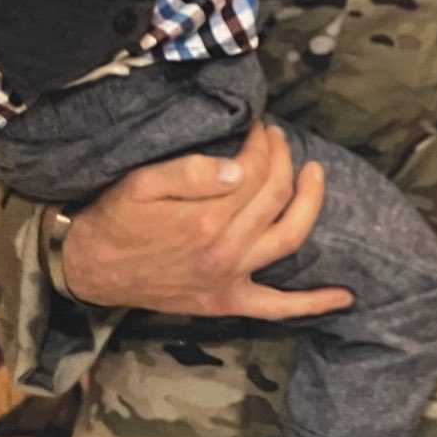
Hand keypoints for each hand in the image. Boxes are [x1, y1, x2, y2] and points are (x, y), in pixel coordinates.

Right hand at [60, 122, 352, 319]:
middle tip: (277, 139)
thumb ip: (193, 172)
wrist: (91, 269)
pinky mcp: (228, 303)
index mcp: (205, 219)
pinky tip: (345, 297)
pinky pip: (279, 308)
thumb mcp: (143, 183)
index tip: (258, 127)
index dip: (262, 143)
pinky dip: (313, 303)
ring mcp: (231, 279)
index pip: (255, 171)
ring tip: (315, 174)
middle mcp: (225, 251)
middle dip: (282, 159)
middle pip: (276, 195)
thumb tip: (241, 166)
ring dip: (311, 203)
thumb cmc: (115, 219)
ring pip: (291, 237)